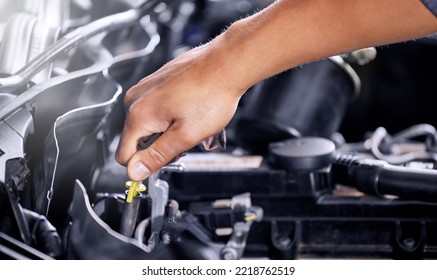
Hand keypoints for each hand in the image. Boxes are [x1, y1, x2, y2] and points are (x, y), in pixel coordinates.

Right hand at [115, 43, 243, 180]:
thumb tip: (135, 172)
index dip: (143, 166)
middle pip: (137, 139)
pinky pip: (156, 109)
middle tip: (186, 139)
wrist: (226, 64)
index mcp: (138, 114)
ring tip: (191, 122)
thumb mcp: (185, 135)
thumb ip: (157, 156)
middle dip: (160, 145)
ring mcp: (146, 87)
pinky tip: (190, 110)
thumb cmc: (212, 94)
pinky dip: (171, 115)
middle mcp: (136, 98)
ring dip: (167, 130)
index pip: (124, 156)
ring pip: (149, 124)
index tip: (162, 165)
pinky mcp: (156, 82)